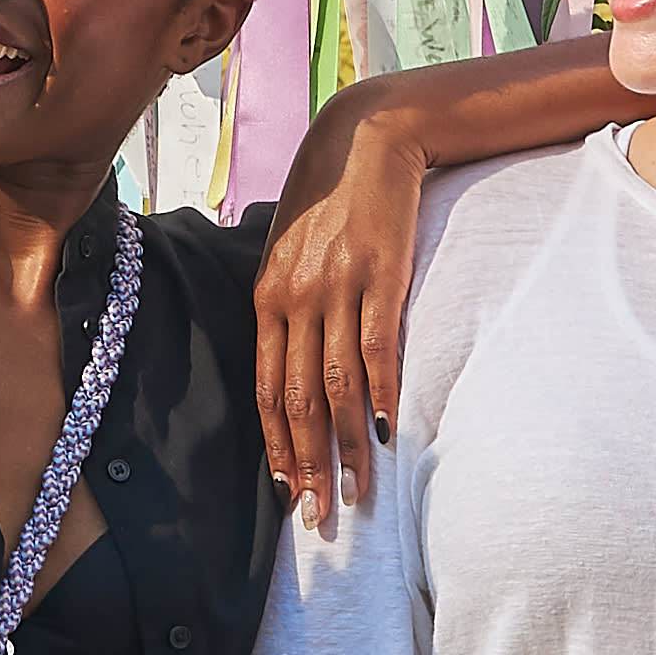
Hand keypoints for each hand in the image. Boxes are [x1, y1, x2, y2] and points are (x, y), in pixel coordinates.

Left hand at [251, 94, 427, 526]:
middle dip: (308, 466)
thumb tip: (292, 358)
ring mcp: (337, 288)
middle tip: (320, 518)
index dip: (278, 447)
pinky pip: (376, 350)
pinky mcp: (380, 276)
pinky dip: (379, 397)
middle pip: (299, 400)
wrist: (368, 136)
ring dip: (346, 447)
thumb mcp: (291, 249)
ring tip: (358, 492)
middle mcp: (295, 299)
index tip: (287, 493)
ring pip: (336, 386)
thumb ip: (288, 303)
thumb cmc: (332, 196)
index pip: (268, 390)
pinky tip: (386, 434)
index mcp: (268, 298)